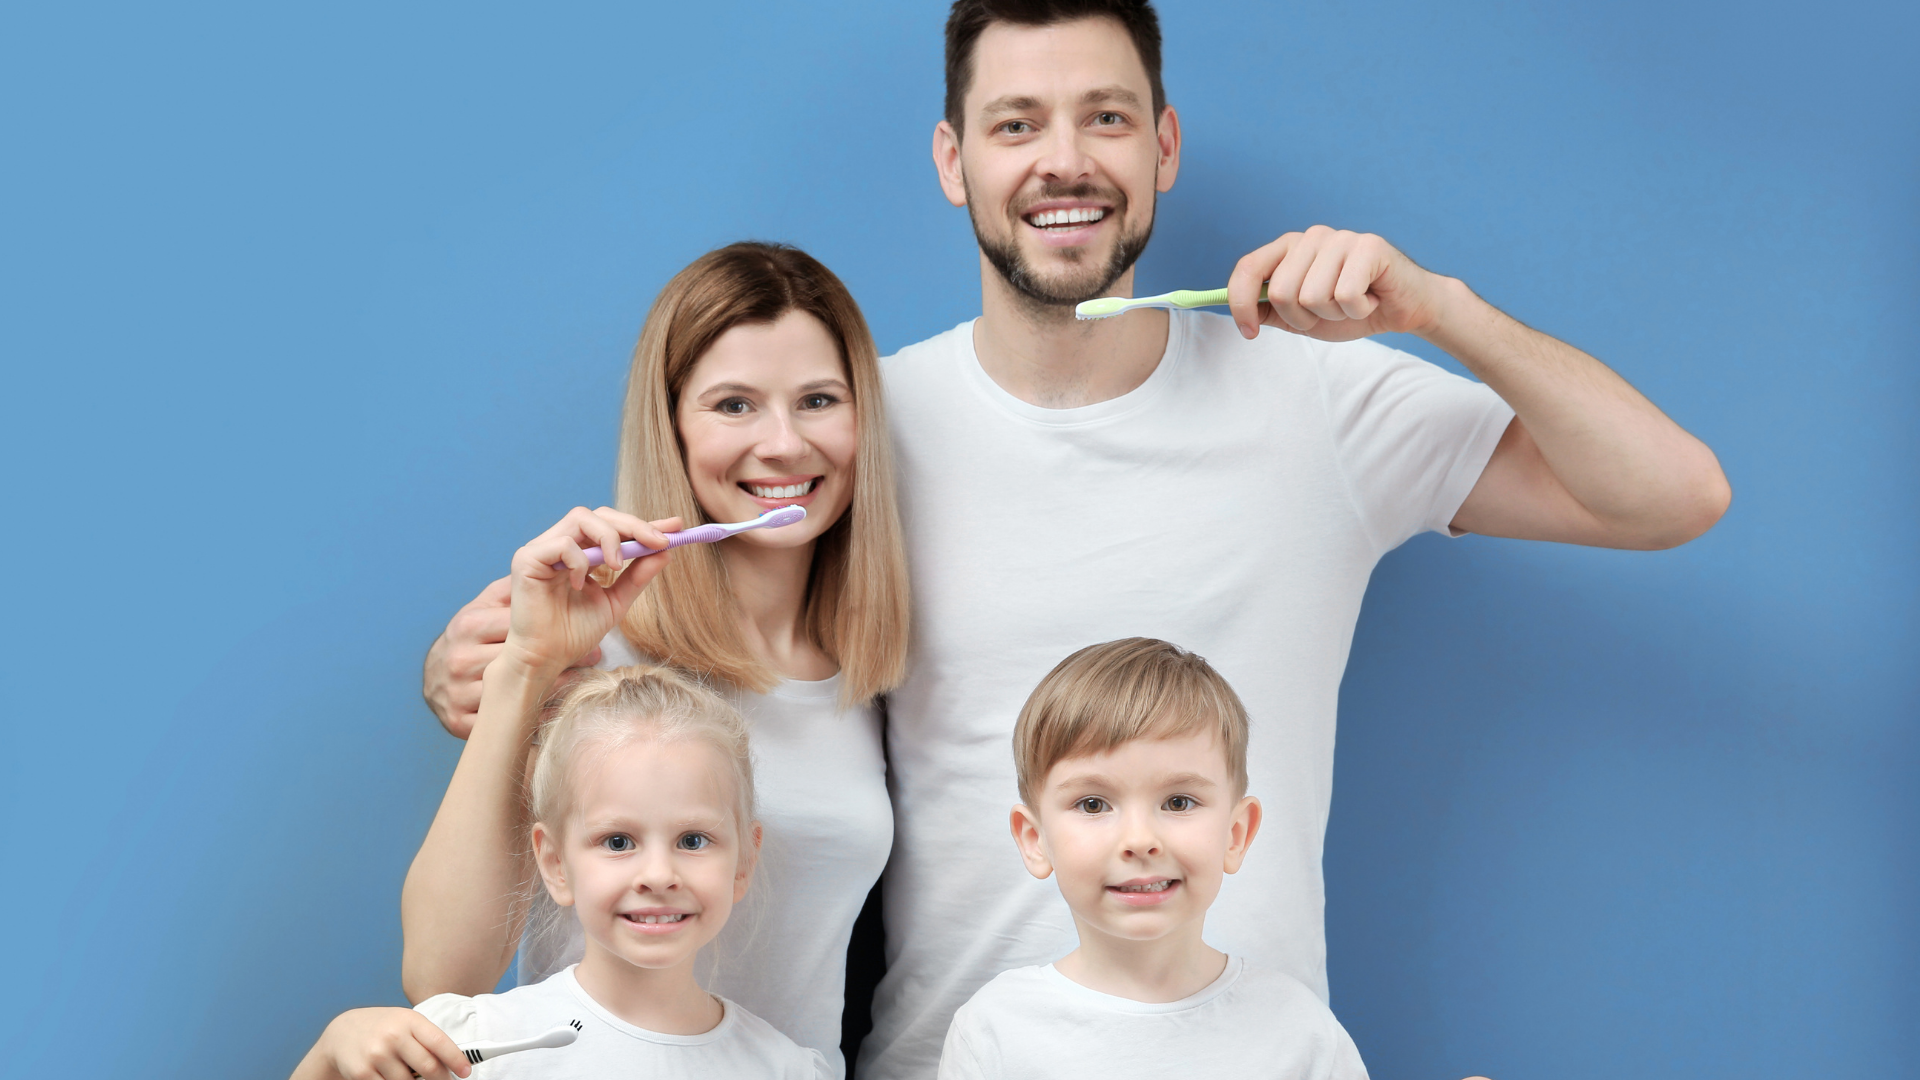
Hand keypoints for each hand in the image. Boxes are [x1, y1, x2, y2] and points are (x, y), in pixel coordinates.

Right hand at [293, 1006, 468, 1079]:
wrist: (341, 1032)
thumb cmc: (383, 1028)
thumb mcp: (405, 1023)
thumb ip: (426, 1039)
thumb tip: (452, 1063)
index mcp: (409, 1020)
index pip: (439, 1042)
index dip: (456, 1059)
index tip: (466, 1072)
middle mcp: (393, 1036)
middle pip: (428, 1067)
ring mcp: (377, 1055)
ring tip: (414, 1078)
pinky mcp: (362, 1073)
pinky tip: (394, 1079)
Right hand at [494, 506, 679, 682]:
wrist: (546, 660)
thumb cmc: (574, 633)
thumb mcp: (616, 601)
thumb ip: (637, 576)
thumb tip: (666, 552)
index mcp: (579, 552)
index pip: (612, 526)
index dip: (643, 523)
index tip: (676, 527)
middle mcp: (560, 544)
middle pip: (599, 514)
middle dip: (633, 525)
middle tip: (658, 541)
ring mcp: (542, 549)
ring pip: (581, 517)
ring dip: (609, 537)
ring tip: (617, 565)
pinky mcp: (526, 559)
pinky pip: (562, 543)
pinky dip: (580, 560)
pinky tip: (581, 584)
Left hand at [1227, 225, 1453, 341]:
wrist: (1402, 310)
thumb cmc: (1351, 310)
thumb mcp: (1301, 316)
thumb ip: (1269, 309)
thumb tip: (1235, 309)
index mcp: (1289, 249)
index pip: (1248, 268)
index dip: (1241, 304)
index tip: (1250, 332)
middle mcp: (1311, 237)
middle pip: (1281, 292)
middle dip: (1301, 319)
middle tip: (1327, 314)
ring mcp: (1339, 238)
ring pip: (1312, 296)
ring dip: (1333, 314)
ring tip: (1352, 304)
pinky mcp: (1368, 246)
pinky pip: (1344, 295)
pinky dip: (1358, 310)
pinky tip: (1370, 299)